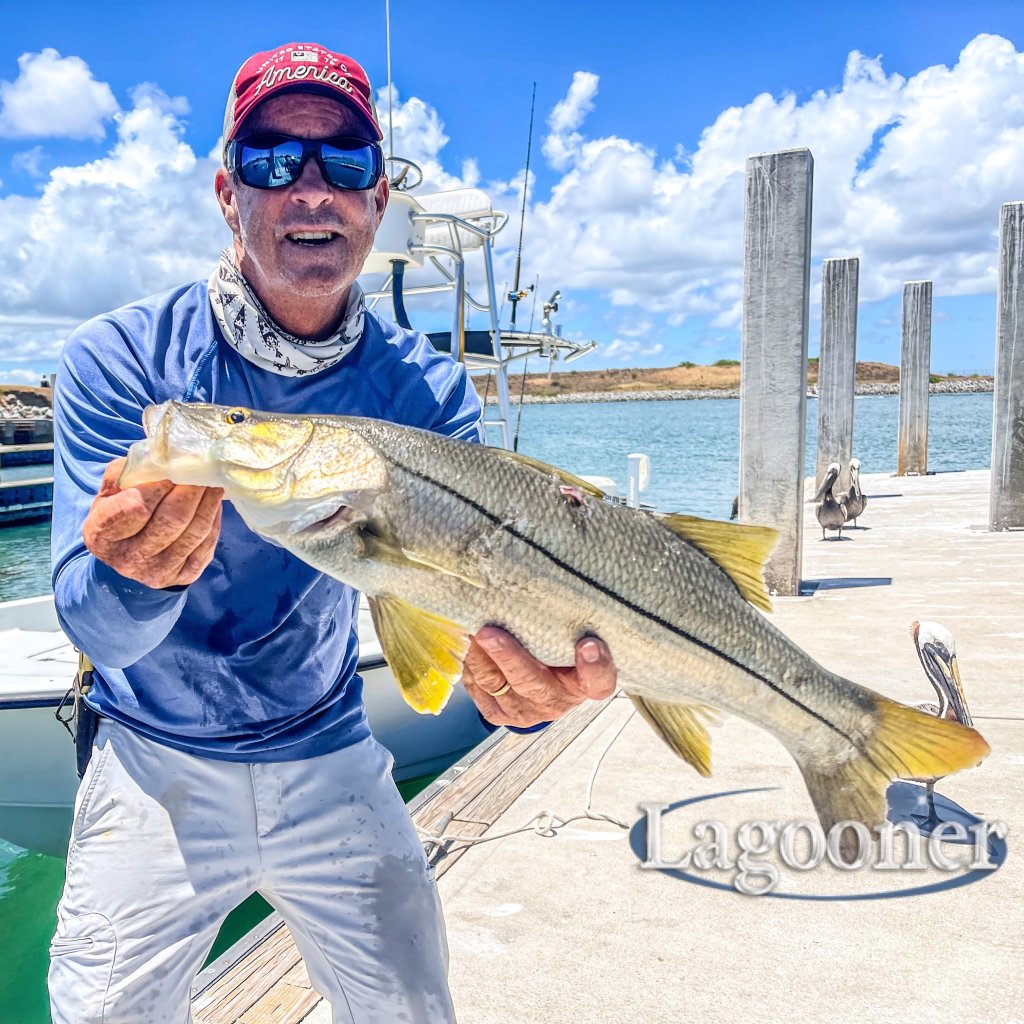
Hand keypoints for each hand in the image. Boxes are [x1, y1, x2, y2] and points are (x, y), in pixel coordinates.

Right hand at [82, 457, 223, 589]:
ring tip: (213, 479)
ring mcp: (158, 572)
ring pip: (194, 531)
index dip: (160, 485)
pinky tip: (214, 501)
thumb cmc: (119, 511)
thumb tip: (161, 457)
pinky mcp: (184, 576)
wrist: (128, 553)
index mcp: (102, 535)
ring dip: (209, 501)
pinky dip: (214, 518)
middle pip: (172, 520)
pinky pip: (207, 543)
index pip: (137, 507)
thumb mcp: (110, 491)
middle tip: (203, 468)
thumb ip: (127, 472)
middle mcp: (128, 559)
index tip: (175, 466)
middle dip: (191, 490)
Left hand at [462, 627, 616, 728]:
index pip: (599, 680)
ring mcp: (524, 711)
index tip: (588, 644)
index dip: (595, 665)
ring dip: (476, 655)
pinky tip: (463, 640)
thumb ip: (567, 624)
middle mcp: (557, 702)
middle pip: (532, 683)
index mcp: (587, 684)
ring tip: (467, 628)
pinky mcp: (497, 713)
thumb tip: (545, 582)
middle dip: (508, 657)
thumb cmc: (560, 653)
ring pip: (494, 683)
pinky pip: (476, 687)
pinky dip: (467, 661)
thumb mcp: (571, 639)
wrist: (542, 686)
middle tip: (488, 632)